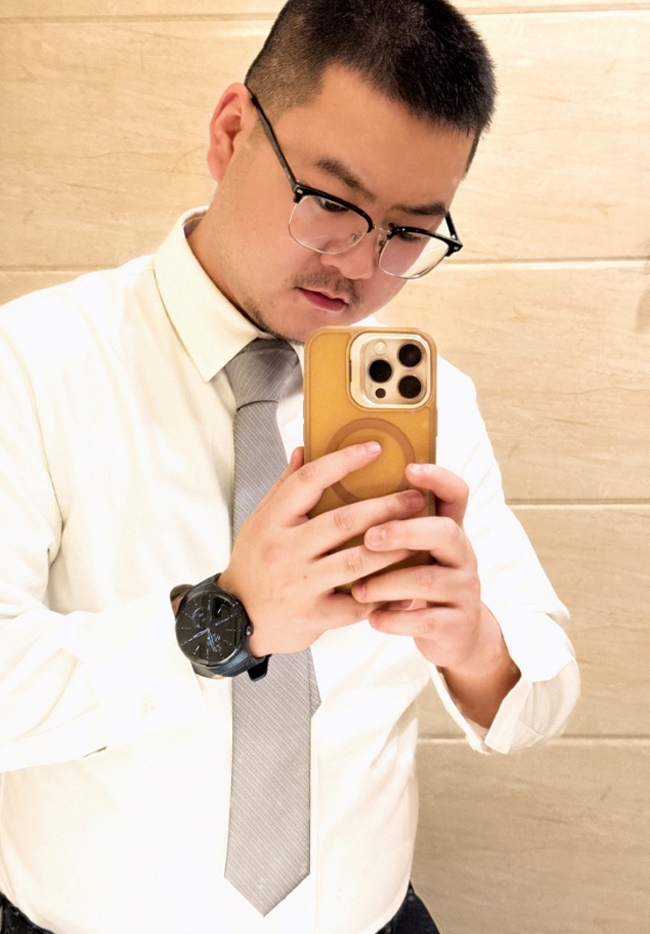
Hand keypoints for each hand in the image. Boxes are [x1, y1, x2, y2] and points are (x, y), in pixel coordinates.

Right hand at [218, 442, 425, 656]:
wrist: (235, 619)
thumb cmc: (253, 565)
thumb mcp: (259, 521)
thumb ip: (284, 487)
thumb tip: (304, 450)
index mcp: (273, 521)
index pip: (309, 481)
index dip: (343, 462)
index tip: (374, 450)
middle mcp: (286, 550)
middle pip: (344, 521)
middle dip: (386, 508)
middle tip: (415, 499)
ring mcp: (301, 584)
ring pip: (357, 561)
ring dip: (394, 548)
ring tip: (419, 536)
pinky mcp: (314, 615)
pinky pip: (357, 603)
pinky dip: (384, 594)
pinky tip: (406, 587)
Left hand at [350, 463, 519, 724]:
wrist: (453, 634)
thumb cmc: (416, 579)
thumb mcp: (412, 547)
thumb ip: (388, 518)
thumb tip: (340, 473)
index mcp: (449, 528)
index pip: (456, 493)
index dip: (438, 478)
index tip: (409, 468)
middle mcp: (462, 555)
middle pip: (445, 532)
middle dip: (405, 532)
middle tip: (369, 537)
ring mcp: (463, 590)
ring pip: (429, 581)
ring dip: (388, 583)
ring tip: (358, 589)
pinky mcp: (456, 624)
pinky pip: (424, 620)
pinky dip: (394, 618)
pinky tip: (372, 618)